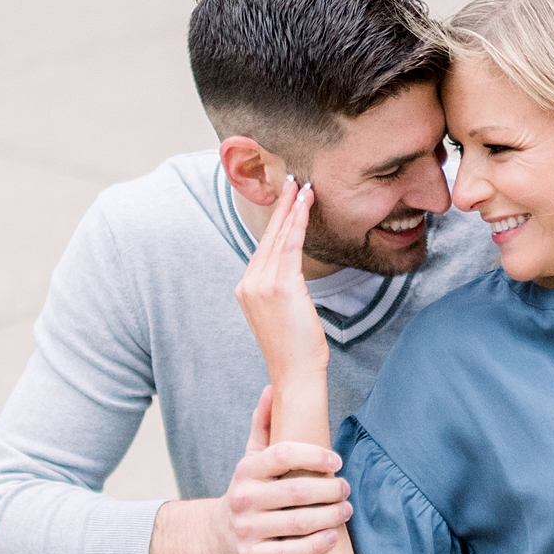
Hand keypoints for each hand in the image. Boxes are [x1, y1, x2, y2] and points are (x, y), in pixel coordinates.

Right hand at [224, 388, 350, 553]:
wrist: (217, 535)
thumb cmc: (248, 491)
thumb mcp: (251, 458)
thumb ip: (263, 425)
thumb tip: (272, 388)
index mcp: (246, 470)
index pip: (284, 455)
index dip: (315, 456)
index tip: (337, 461)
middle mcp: (243, 498)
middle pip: (297, 491)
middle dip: (329, 490)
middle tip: (346, 489)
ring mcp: (246, 529)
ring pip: (298, 523)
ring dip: (330, 517)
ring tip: (346, 510)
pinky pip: (292, 552)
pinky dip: (316, 545)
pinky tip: (333, 537)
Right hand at [235, 177, 328, 391]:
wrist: (296, 371)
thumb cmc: (297, 348)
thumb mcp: (283, 314)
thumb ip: (280, 290)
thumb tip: (292, 277)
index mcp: (247, 289)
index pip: (263, 248)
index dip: (275, 223)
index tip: (285, 201)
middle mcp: (248, 283)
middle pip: (267, 237)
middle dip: (281, 207)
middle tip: (291, 182)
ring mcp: (260, 283)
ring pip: (278, 236)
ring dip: (291, 208)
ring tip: (302, 187)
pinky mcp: (279, 284)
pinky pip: (290, 243)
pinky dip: (298, 220)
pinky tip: (305, 203)